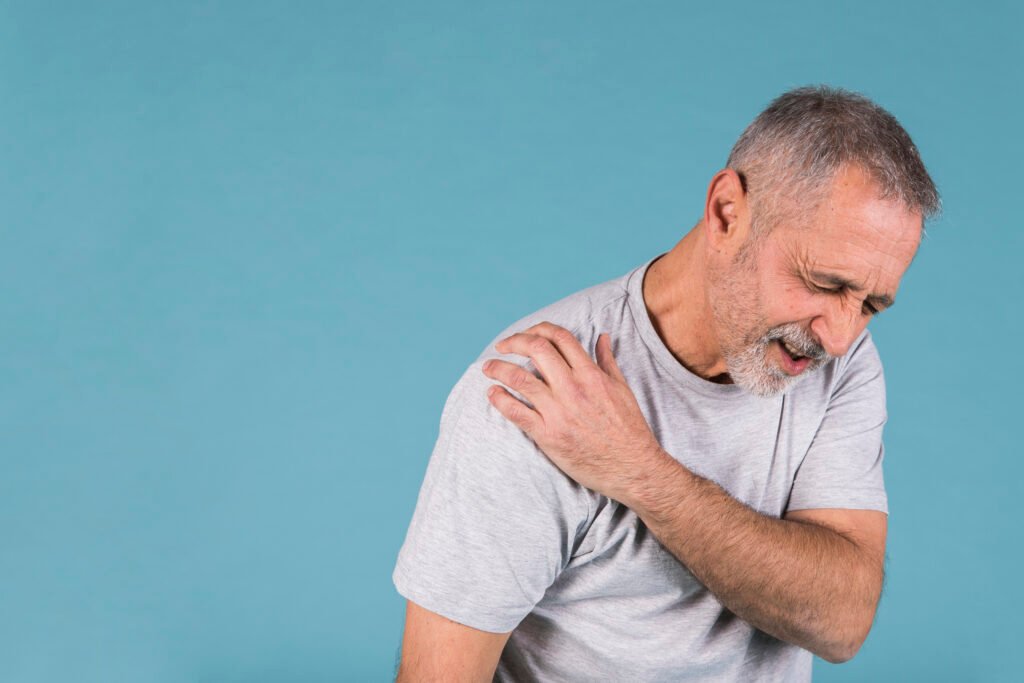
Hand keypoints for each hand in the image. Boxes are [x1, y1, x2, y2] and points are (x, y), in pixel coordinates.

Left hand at [482, 321, 664, 503]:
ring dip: (498, 369)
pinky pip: (516, 412)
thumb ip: (608, 360)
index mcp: (591, 374)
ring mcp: (559, 411)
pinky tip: (492, 393)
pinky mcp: (548, 435)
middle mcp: (574, 388)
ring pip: (520, 378)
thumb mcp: (622, 388)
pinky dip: (500, 399)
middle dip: (514, 342)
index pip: (559, 337)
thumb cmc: (628, 429)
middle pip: (536, 349)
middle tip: (502, 347)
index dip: (538, 329)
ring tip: (488, 368)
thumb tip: (603, 337)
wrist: (632, 468)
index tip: (525, 335)